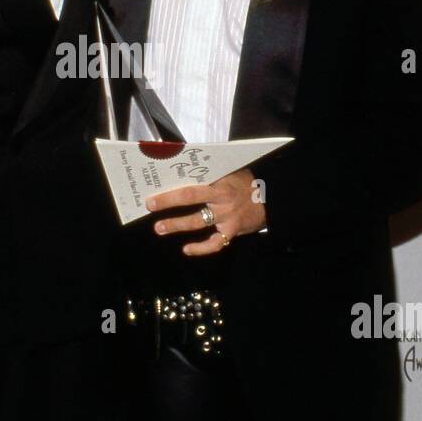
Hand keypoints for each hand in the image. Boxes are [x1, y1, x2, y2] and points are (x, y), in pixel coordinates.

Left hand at [145, 168, 266, 256]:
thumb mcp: (229, 173)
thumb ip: (210, 175)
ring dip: (177, 225)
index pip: (192, 182)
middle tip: (150, 205)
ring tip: (159, 228)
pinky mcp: (232, 231)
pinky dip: (200, 248)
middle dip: (168, 202)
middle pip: (190, 198)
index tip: (155, 188)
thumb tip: (182, 170)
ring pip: (197, 222)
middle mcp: (221, 199)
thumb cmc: (245, 183)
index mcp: (219, 182)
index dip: (173, 186)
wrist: (271, 198)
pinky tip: (186, 249)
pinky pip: (214, 244)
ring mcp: (227, 216)